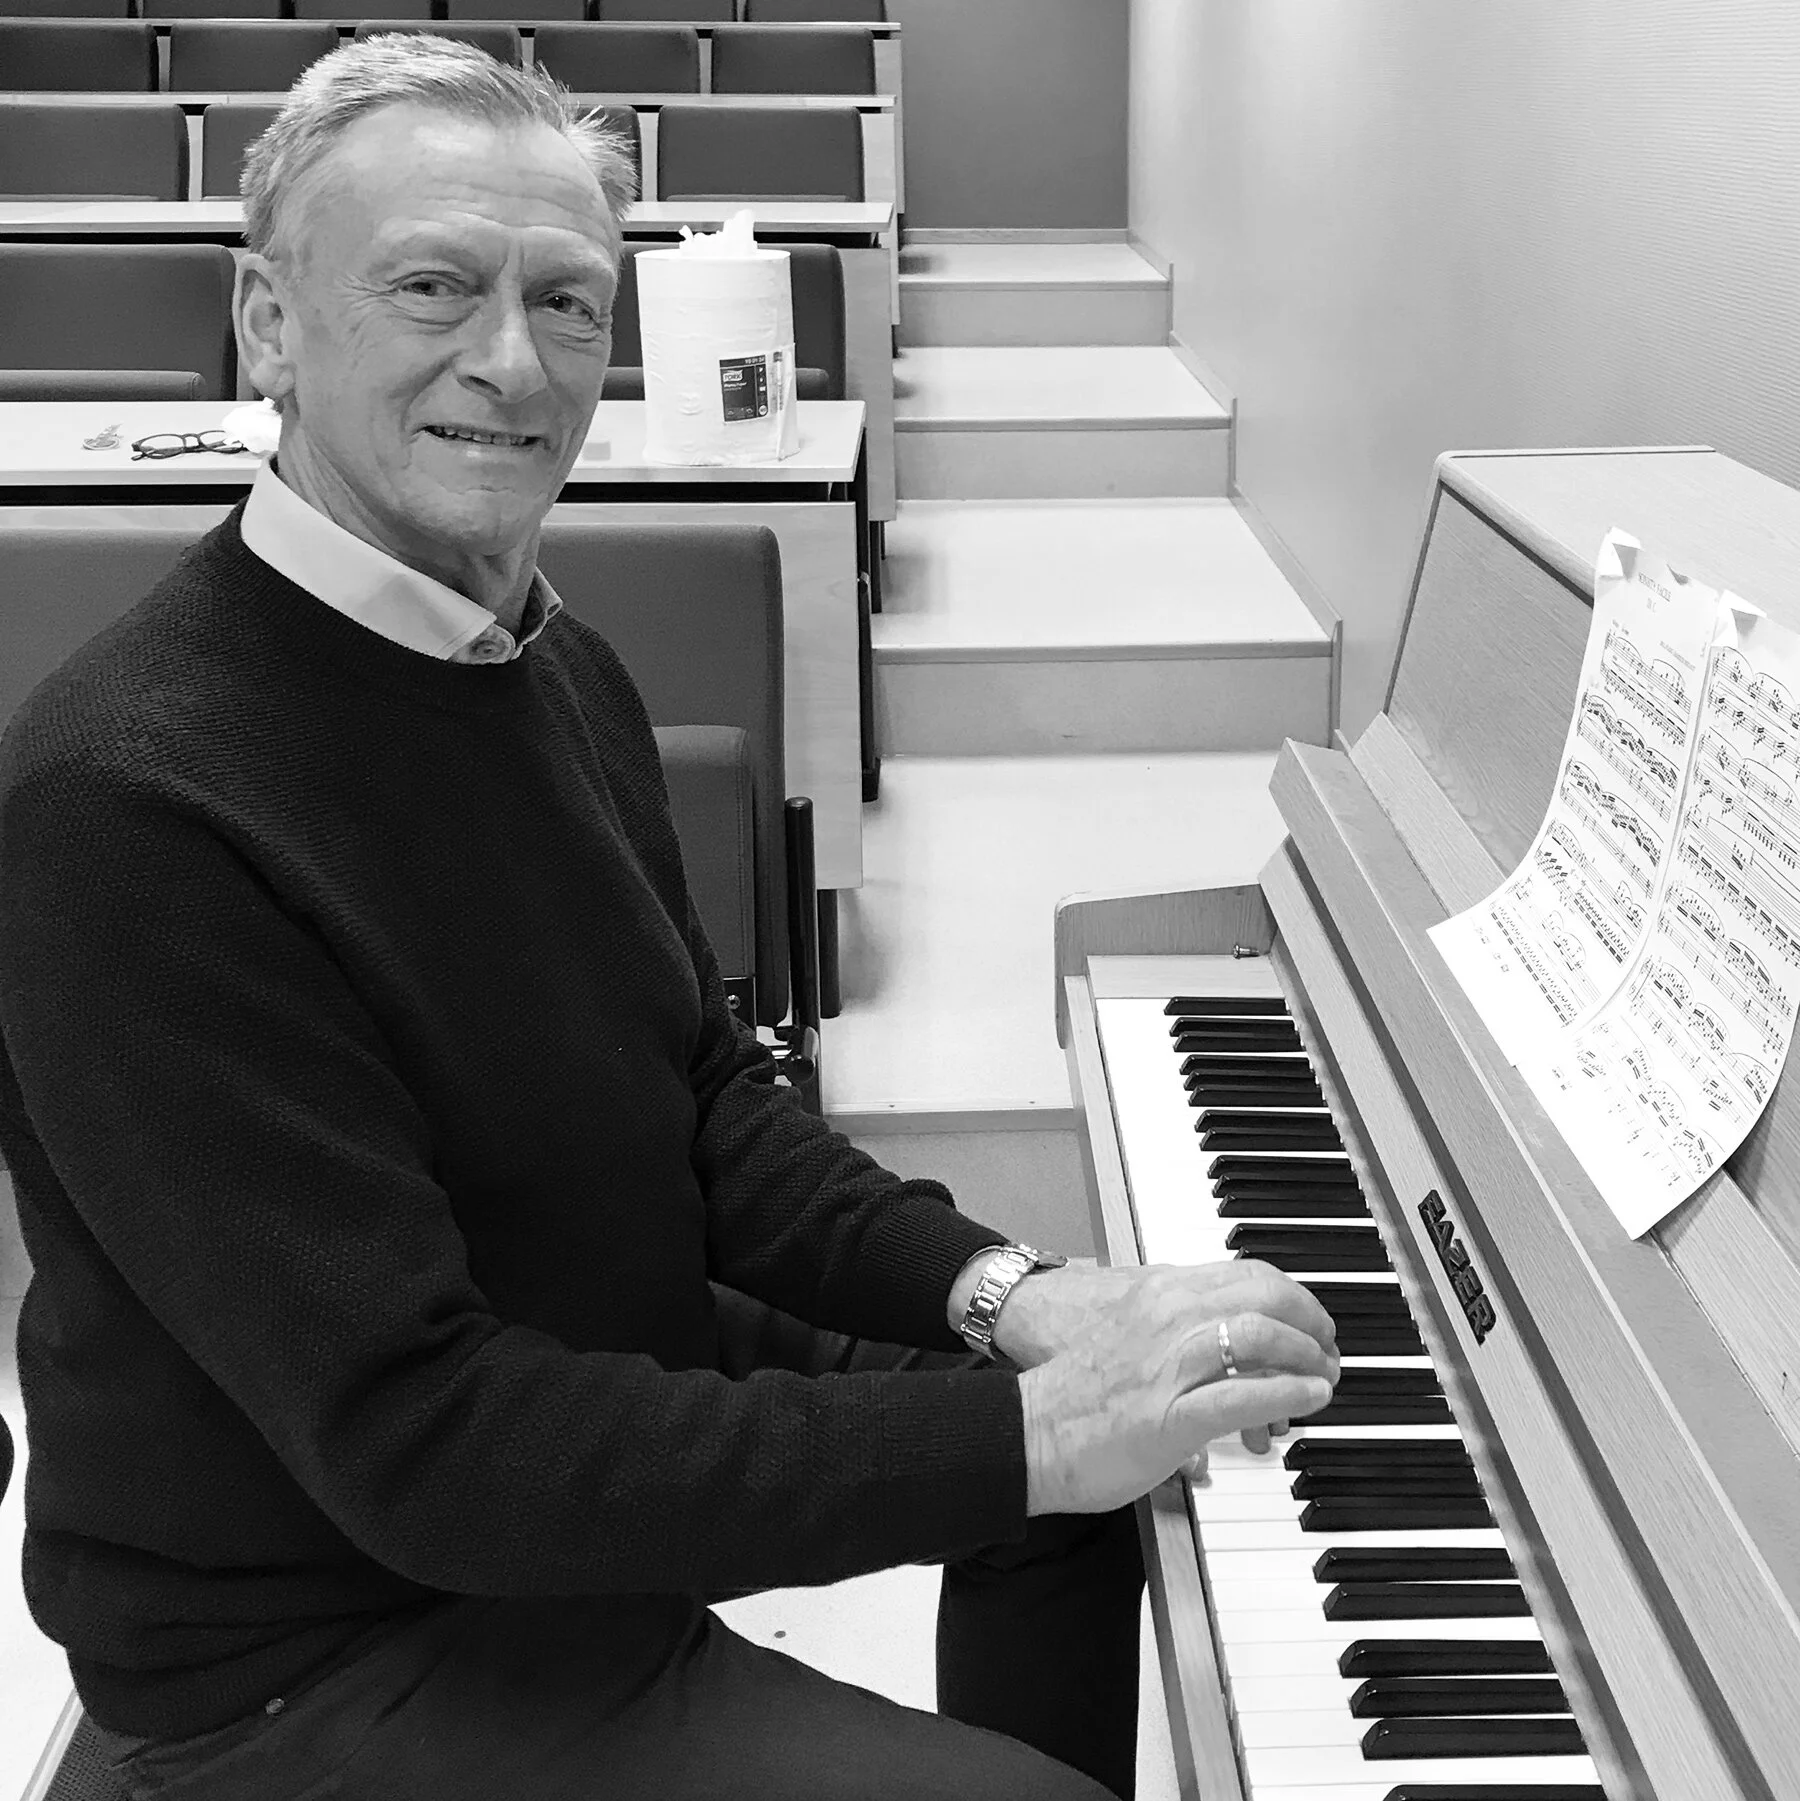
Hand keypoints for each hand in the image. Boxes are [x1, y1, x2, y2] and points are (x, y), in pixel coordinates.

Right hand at [946, 1258, 1308, 1464]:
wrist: (1026, 1430)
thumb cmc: (1074, 1392)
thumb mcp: (1130, 1334)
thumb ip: (1172, 1326)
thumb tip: (1213, 1338)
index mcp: (1160, 1293)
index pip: (1248, 1274)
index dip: (1293, 1297)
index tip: (1310, 1322)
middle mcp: (1168, 1318)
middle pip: (1265, 1297)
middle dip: (1312, 1323)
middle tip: (1328, 1352)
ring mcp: (1171, 1364)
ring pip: (1259, 1337)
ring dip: (1306, 1357)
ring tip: (1323, 1377)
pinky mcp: (1172, 1414)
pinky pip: (1243, 1394)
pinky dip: (1287, 1393)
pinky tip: (1308, 1398)